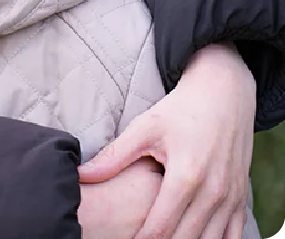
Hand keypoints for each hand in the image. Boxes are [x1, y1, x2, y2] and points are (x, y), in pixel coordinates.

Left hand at [78, 43, 254, 238]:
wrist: (224, 95)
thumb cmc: (180, 111)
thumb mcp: (144, 128)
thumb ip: (113, 157)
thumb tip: (80, 174)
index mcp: (186, 176)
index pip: (161, 226)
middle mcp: (213, 192)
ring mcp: (230, 197)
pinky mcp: (240, 198)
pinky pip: (232, 235)